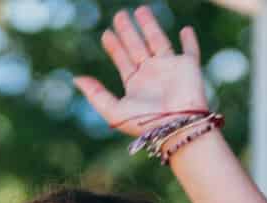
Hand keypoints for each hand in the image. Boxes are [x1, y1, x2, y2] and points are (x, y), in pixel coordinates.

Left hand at [73, 8, 208, 135]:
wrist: (177, 126)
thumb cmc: (146, 123)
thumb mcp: (114, 111)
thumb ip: (96, 95)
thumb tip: (76, 78)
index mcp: (135, 85)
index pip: (122, 60)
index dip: (114, 46)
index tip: (106, 33)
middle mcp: (152, 75)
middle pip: (137, 47)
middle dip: (128, 31)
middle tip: (119, 15)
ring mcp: (171, 70)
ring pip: (158, 41)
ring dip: (150, 26)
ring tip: (141, 10)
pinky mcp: (189, 67)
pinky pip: (191, 51)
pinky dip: (189, 41)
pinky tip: (186, 30)